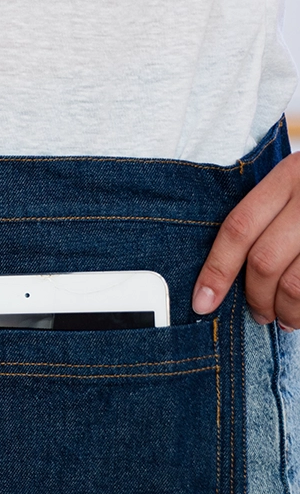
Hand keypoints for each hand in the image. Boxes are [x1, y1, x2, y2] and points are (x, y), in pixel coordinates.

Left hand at [192, 151, 299, 329]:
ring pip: (296, 284)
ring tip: (286, 318)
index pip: (239, 227)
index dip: (216, 270)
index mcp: (292, 175)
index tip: (202, 302)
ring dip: (286, 311)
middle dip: (255, 297)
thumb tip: (226, 273)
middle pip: (264, 261)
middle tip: (259, 314)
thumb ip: (272, 214)